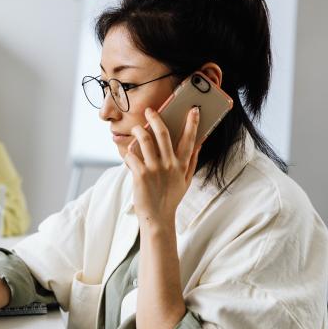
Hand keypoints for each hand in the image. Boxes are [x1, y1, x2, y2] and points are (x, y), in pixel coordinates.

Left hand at [125, 107, 200, 226]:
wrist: (158, 218)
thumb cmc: (171, 197)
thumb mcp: (186, 181)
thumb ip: (192, 161)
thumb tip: (200, 142)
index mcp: (181, 165)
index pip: (189, 140)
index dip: (192, 124)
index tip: (194, 110)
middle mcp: (169, 164)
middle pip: (163, 134)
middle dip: (156, 118)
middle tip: (150, 110)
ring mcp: (154, 169)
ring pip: (145, 140)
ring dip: (139, 130)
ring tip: (137, 128)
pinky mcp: (140, 174)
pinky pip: (131, 155)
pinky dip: (128, 151)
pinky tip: (127, 151)